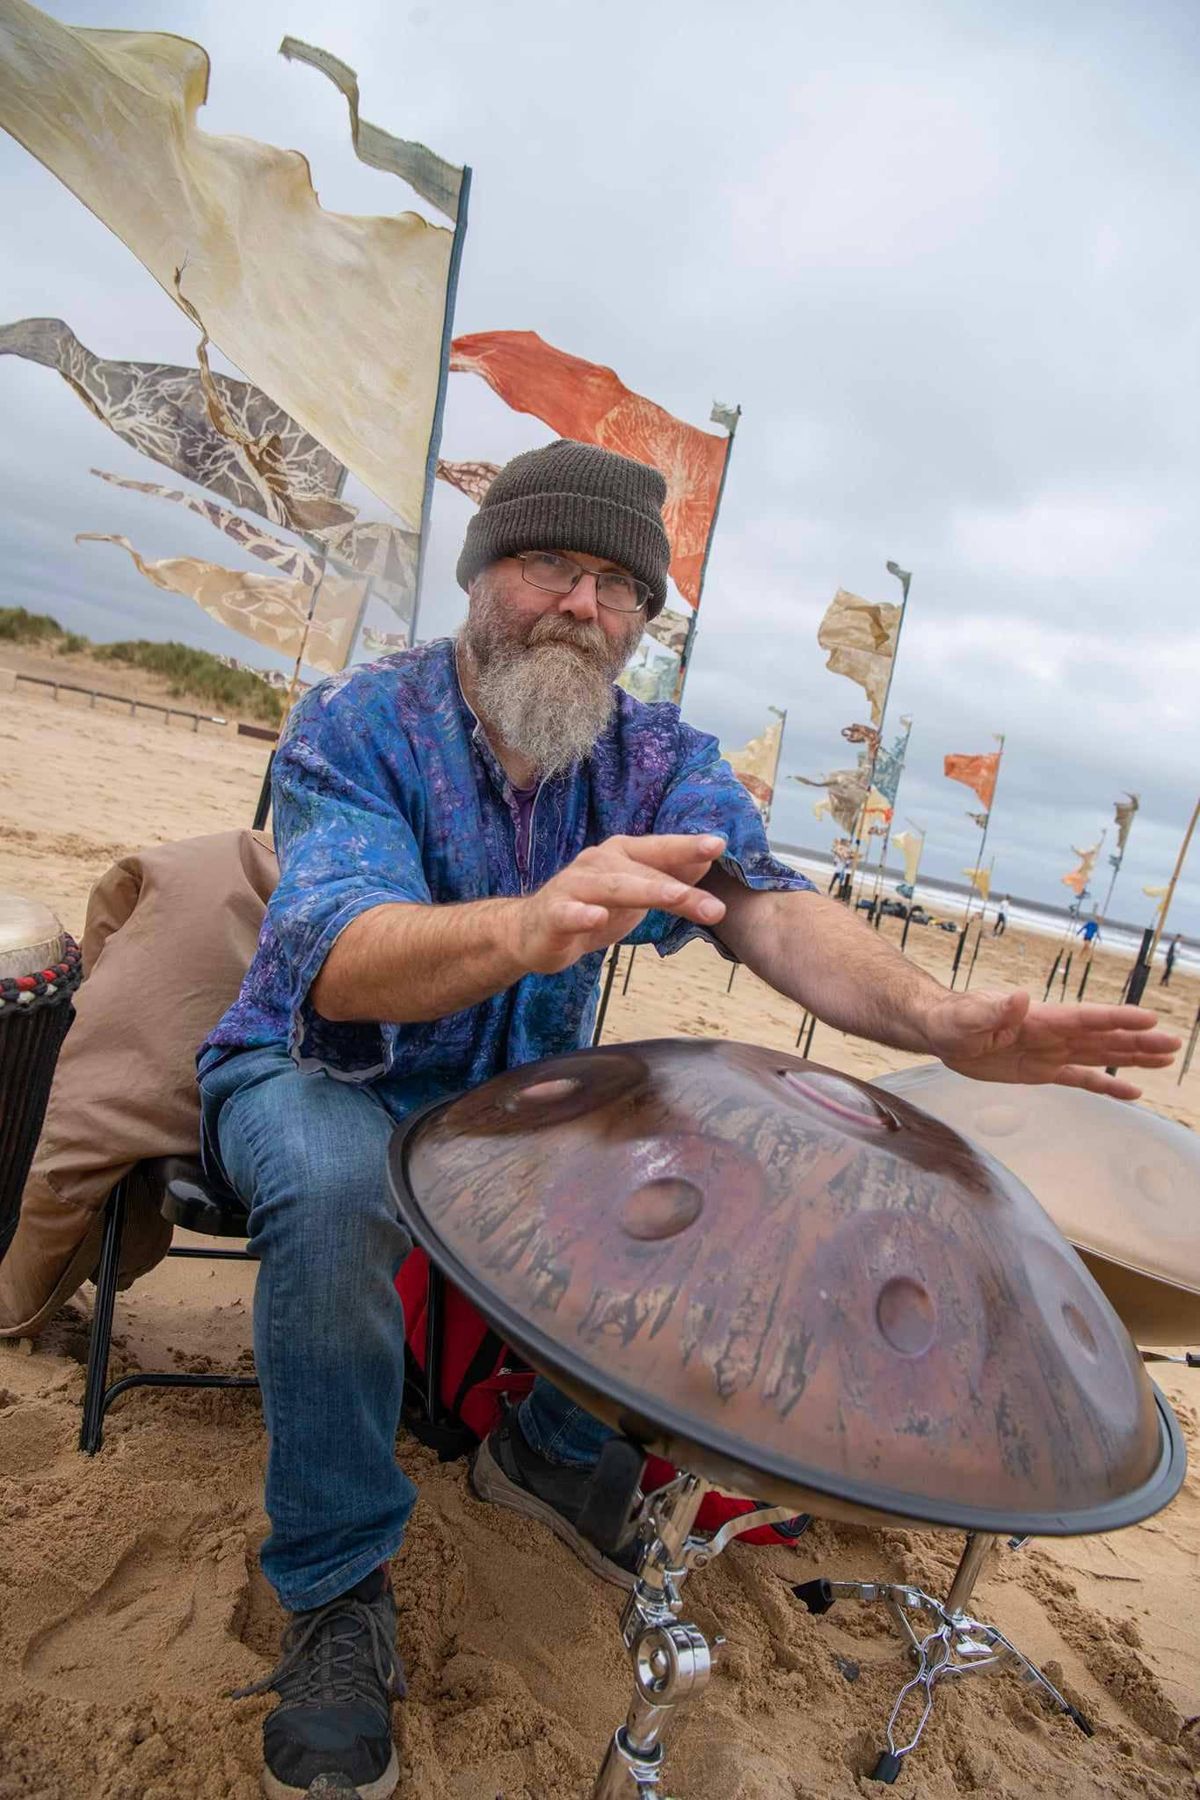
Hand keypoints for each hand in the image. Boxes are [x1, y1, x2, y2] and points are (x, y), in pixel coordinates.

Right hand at [515, 833, 726, 974]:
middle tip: (714, 905)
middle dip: (679, 887)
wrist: (533, 931)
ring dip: (645, 891)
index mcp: (621, 855)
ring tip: (675, 897)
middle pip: (643, 872)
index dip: (688, 847)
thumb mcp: (636, 892)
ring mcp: (574, 887)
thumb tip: (708, 861)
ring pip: (613, 889)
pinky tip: (596, 918)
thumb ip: (669, 876)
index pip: (659, 849)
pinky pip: (568, 914)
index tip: (720, 844)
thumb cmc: (592, 907)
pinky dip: (582, 915)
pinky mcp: (552, 914)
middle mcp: (598, 863)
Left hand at [921, 988, 1181, 1099]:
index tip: (1149, 1019)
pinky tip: (1132, 1092)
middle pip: (1103, 1037)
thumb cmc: (951, 1020)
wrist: (940, 1032)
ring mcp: (1050, 1052)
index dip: (1117, 1019)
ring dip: (1132, 1058)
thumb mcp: (966, 1017)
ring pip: (1100, 1056)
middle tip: (1173, 1044)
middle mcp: (1053, 1034)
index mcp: (1040, 1018)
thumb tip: (1019, 997)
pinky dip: (1106, 1086)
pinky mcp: (1042, 1071)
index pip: (1085, 1018)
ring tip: (1165, 1059)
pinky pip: (1080, 1079)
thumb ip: (993, 1010)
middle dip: (1138, 1041)